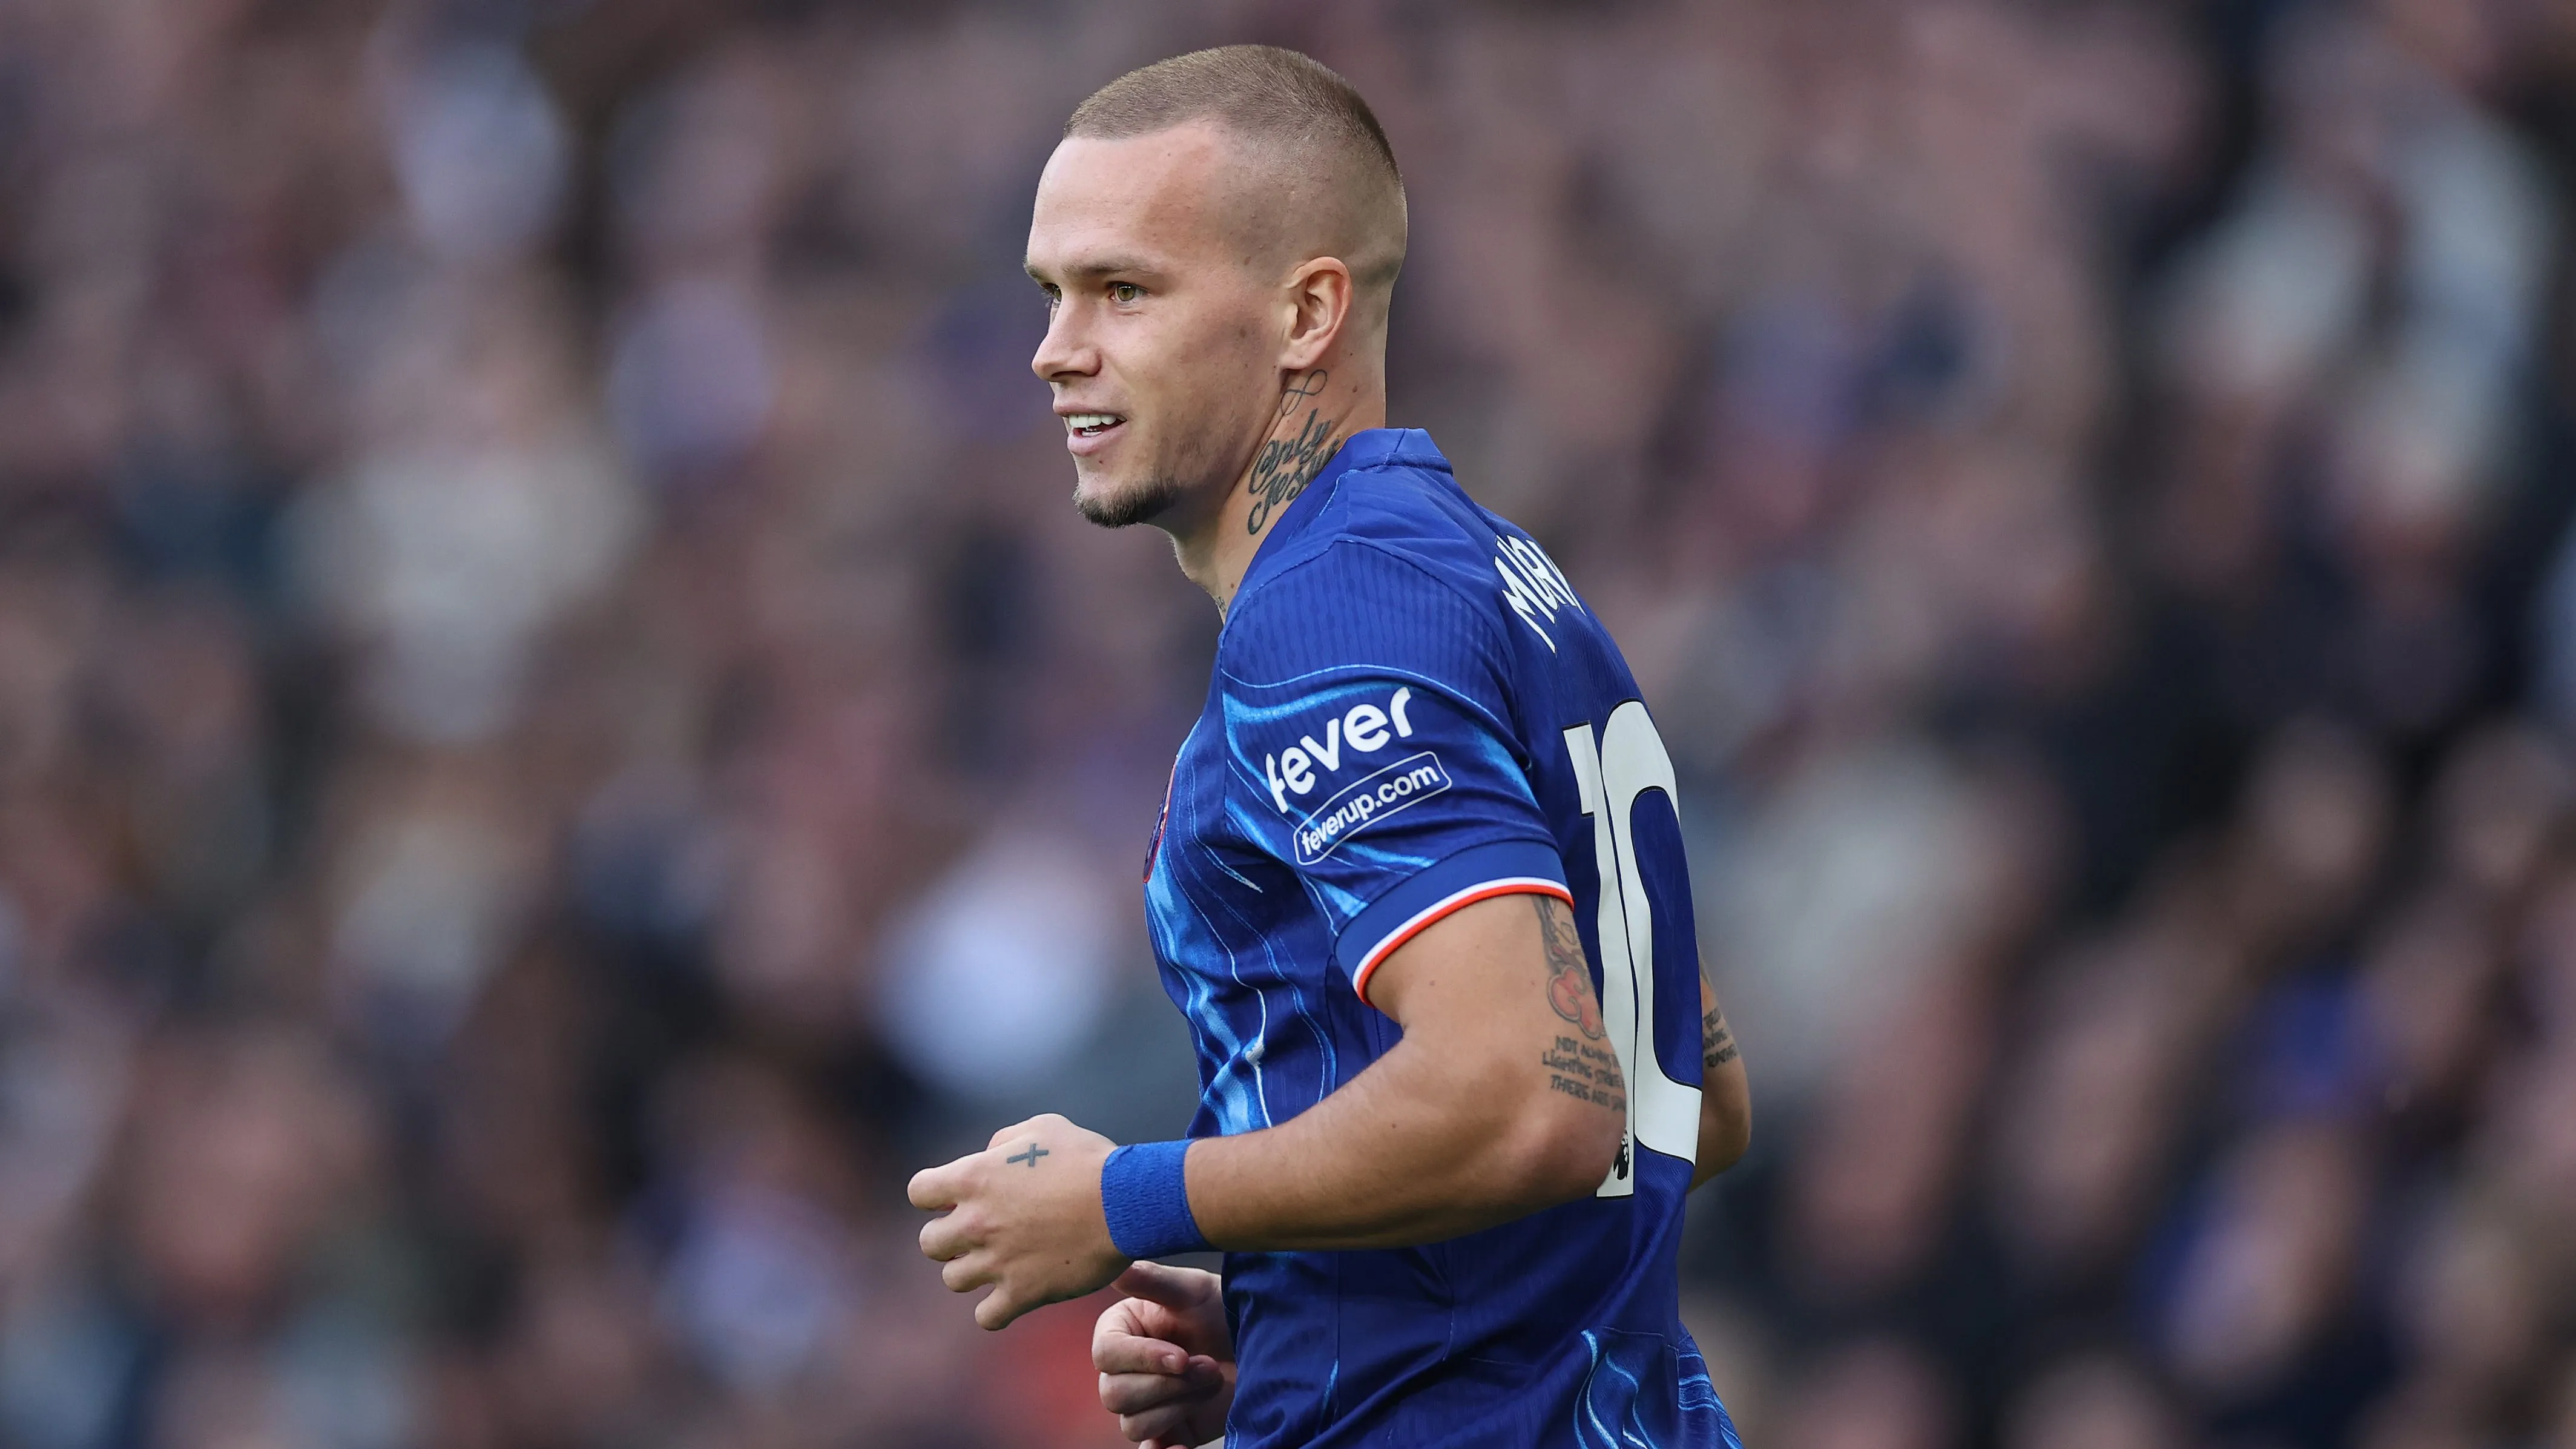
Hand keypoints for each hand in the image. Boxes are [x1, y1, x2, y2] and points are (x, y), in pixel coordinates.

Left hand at [910, 1113, 1126, 1329]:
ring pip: (953, 1280)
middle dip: (950, 1238)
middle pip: (929, 1243)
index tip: (958, 1198)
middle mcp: (976, 1222)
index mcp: (973, 1178)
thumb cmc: (1089, 1160)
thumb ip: (1004, 1141)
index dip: (936, 1195)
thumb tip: (989, 1156)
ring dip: (971, 1271)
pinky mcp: (1022, 1293)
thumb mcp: (1043, 1128)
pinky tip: (1012, 1295)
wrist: (1127, 1202)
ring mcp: (996, 1261)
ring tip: (999, 1262)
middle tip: (980, 1233)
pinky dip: (995, 1310)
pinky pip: (986, 1317)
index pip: (919, 1192)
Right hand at [1093, 1261, 1233, 1448]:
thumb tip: (1114, 1266)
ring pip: (1133, 1424)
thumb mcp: (1192, 1290)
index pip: (1106, 1354)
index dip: (1142, 1359)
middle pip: (1115, 1394)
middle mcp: (1124, 1370)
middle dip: (1168, 1384)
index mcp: (1120, 1331)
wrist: (1256, 1343)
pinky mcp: (1166, 1430)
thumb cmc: (1222, 1308)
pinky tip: (1182, 1446)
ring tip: (1212, 1381)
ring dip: (1179, 1405)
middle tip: (1208, 1367)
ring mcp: (1143, 1403)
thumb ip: (1151, 1280)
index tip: (1182, 1357)